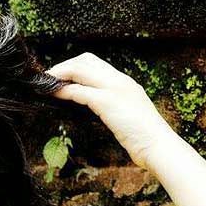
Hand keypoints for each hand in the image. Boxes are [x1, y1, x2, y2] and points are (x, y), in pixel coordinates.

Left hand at [45, 52, 177, 168]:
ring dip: (59, 75)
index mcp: (124, 82)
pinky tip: (54, 94)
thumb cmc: (143, 137)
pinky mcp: (107, 102)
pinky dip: (63, 90)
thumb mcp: (127, 114)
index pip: (95, 63)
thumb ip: (113, 105)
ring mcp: (114, 89)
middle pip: (85, 60)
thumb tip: (94, 106)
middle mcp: (119, 80)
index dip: (74, 66)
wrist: (159, 146)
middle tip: (48, 79)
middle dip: (63, 66)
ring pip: (79, 70)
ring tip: (46, 84)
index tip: (60, 77)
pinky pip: (79, 91)